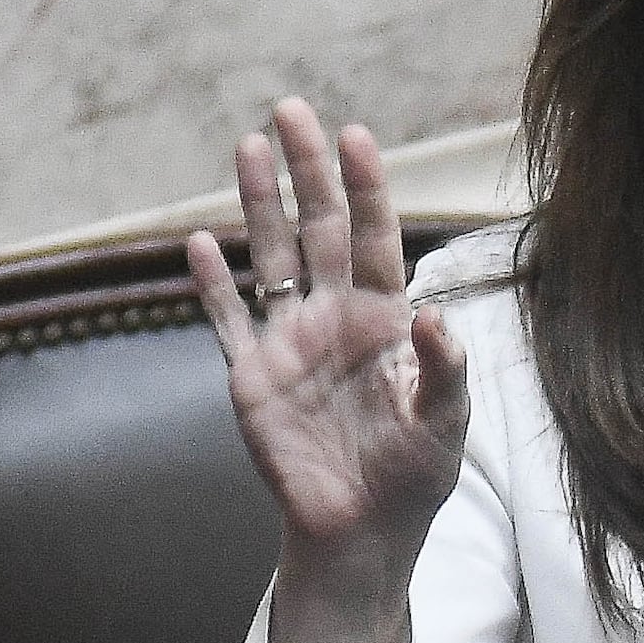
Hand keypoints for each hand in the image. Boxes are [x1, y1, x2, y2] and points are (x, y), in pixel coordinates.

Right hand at [185, 96, 467, 573]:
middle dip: (307, 171)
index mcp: (386, 321)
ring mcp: (290, 342)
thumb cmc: (413, 478)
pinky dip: (211, 285)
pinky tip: (197, 242)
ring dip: (259, 205)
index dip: (366, 189)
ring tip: (248, 147)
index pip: (377, 239)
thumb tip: (435, 316)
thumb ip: (446, 371)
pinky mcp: (252, 377)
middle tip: (291, 109)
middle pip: (319, 230)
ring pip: (270, 258)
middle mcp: (336, 318)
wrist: (361, 533)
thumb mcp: (445, 426)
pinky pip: (227, 321)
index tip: (355, 137)